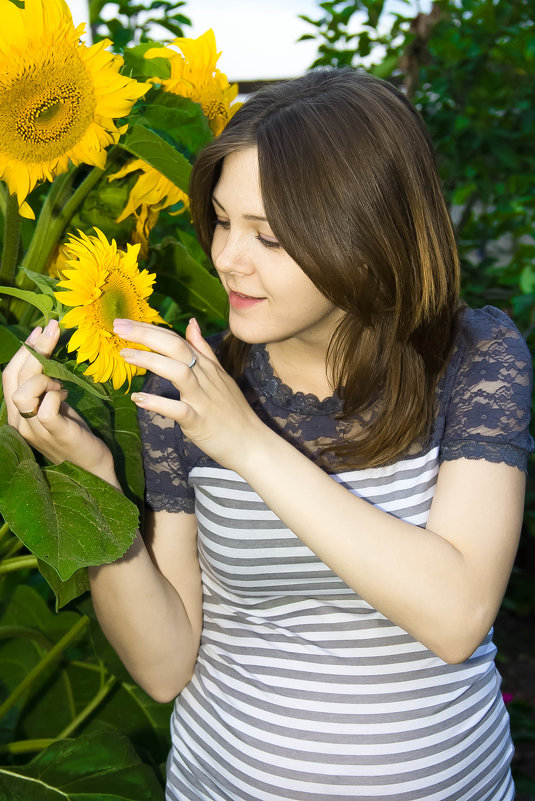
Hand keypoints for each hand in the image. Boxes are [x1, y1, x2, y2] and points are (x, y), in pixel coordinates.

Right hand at [2, 320, 116, 483]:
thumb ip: (46, 386)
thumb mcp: (57, 405)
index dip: (22, 351)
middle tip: (54, 330)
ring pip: (23, 393)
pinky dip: (56, 395)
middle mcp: (20, 423)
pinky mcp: (55, 435)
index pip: (8, 377)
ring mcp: (35, 431)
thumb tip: (46, 355)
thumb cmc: (76, 434)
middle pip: (13, 379)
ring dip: (43, 378)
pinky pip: (46, 409)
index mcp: (18, 414)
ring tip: (61, 382)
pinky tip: (66, 395)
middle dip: (34, 349)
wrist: (93, 468)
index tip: (39, 331)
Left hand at [115, 317, 265, 471]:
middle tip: (119, 327)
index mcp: (207, 367)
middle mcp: (205, 378)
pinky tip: (138, 399)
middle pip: (176, 348)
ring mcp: (202, 399)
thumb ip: (204, 349)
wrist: (251, 443)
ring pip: (178, 372)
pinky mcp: (199, 421)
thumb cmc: (233, 411)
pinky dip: (158, 404)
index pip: (177, 340)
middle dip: (147, 335)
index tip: (125, 322)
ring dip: (151, 361)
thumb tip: (191, 323)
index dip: (151, 329)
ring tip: (125, 355)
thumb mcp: (220, 375)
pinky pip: (178, 410)